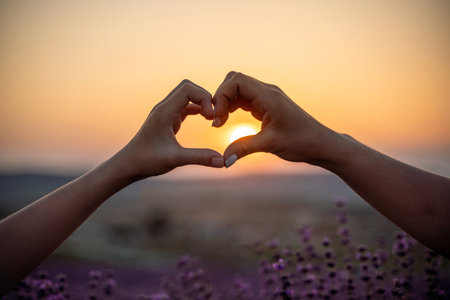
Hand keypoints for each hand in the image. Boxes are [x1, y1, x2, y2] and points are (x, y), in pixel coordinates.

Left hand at [117, 80, 223, 178]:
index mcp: (164, 112)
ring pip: (186, 94)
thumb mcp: (175, 159)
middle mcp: (164, 108)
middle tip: (214, 115)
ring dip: (201, 102)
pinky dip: (197, 108)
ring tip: (211, 118)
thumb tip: (222, 161)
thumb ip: (199, 158)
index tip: (211, 117)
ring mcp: (165, 112)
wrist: (129, 165)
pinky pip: (185, 105)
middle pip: (188, 87)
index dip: (204, 98)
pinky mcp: (167, 118)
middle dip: (204, 96)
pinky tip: (206, 120)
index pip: (187, 89)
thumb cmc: (147, 161)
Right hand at [213, 72, 342, 167]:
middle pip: (234, 80)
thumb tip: (223, 160)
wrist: (320, 144)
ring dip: (226, 102)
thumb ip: (244, 149)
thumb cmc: (301, 142)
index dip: (221, 95)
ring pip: (238, 88)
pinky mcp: (266, 105)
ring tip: (220, 122)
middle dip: (221, 97)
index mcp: (270, 97)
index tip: (218, 119)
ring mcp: (267, 97)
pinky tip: (228, 121)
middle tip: (217, 120)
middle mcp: (268, 92)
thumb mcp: (271, 145)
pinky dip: (233, 106)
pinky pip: (244, 98)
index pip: (237, 81)